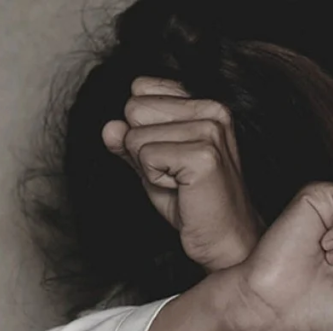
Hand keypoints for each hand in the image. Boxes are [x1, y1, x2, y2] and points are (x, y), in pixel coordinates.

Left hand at [102, 77, 261, 271]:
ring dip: (150, 168)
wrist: (224, 239)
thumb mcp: (153, 165)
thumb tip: (109, 127)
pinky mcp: (203, 155)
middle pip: (134, 109)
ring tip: (180, 182)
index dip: (142, 128)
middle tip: (174, 172)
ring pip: (136, 137)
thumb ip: (129, 142)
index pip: (140, 89)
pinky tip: (182, 189)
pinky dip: (155, 181)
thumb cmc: (194, 203)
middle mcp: (212, 109)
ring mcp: (210, 130)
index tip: (169, 155)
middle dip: (142, 148)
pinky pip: (146, 157)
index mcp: (204, 103)